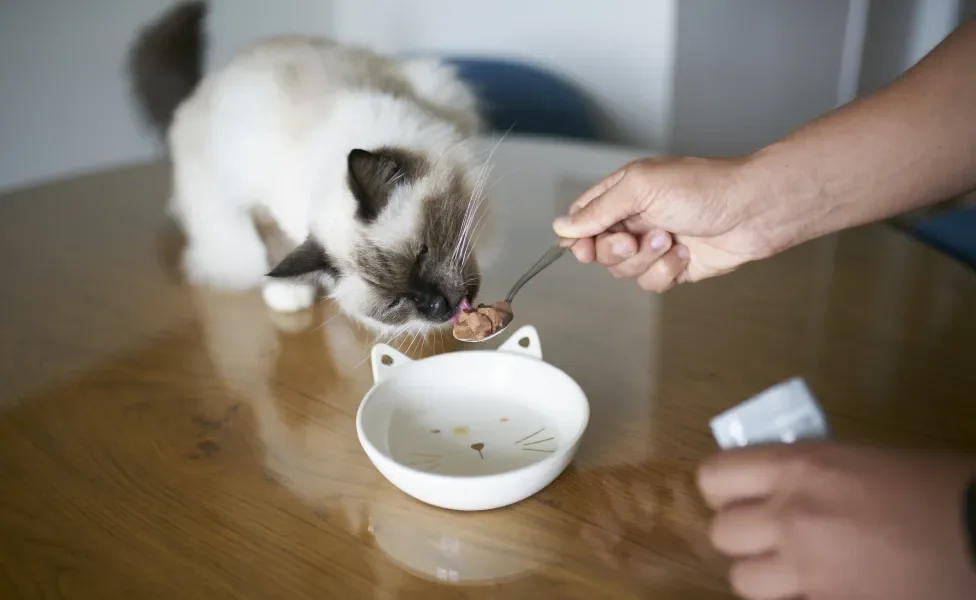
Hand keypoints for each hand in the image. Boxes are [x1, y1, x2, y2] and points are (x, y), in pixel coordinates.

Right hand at [552, 157, 771, 291]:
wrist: (752, 211)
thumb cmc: (703, 188)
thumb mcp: (640, 187)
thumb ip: (597, 210)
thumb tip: (561, 226)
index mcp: (623, 193)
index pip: (583, 218)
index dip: (578, 237)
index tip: (583, 247)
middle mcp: (635, 219)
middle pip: (599, 251)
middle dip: (615, 251)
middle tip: (634, 240)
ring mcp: (654, 245)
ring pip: (624, 271)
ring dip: (646, 260)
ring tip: (671, 240)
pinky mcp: (673, 268)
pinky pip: (650, 283)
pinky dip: (666, 272)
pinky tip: (685, 254)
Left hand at [696, 442, 975, 599]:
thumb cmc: (934, 487)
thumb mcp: (859, 460)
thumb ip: (806, 473)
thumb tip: (773, 484)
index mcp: (799, 467)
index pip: (714, 476)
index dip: (723, 489)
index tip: (737, 495)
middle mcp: (792, 517)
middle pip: (722, 533)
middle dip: (744, 536)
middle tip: (771, 535)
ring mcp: (808, 570)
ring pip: (743, 581)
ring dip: (764, 575)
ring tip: (795, 568)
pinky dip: (798, 599)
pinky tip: (826, 588)